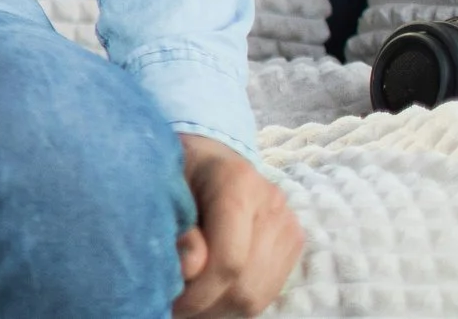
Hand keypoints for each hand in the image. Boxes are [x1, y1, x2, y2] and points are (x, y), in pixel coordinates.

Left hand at [173, 133, 301, 316]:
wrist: (210, 153)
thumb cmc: (178, 168)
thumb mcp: (164, 186)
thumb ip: (175, 226)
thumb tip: (189, 268)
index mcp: (237, 182)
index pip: (228, 259)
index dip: (198, 291)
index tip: (168, 301)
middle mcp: (272, 203)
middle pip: (246, 284)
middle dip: (207, 305)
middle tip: (175, 307)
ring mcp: (288, 224)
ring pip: (258, 294)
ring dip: (221, 308)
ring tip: (191, 303)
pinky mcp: (293, 241)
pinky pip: (268, 290)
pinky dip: (236, 301)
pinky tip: (211, 296)